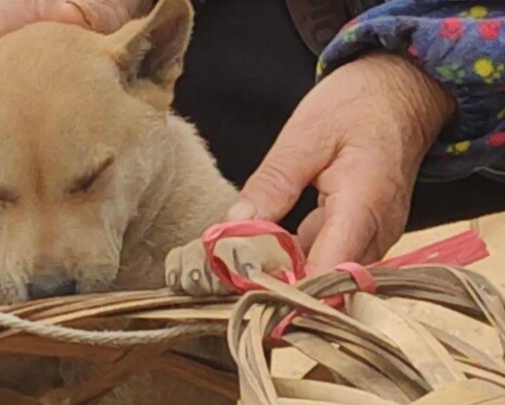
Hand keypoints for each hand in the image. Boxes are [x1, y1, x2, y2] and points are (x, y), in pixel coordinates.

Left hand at [226, 53, 453, 273]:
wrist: (403, 92)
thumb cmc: (358, 105)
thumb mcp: (304, 135)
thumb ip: (272, 185)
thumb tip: (235, 228)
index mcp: (364, 204)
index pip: (329, 271)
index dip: (289, 289)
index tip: (246, 287)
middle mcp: (378, 231)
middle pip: (329, 282)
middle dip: (282, 283)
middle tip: (233, 273)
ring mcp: (377, 236)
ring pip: (329, 274)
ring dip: (289, 271)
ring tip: (244, 259)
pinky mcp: (368, 234)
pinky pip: (333, 259)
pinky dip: (301, 257)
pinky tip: (270, 246)